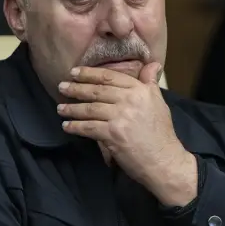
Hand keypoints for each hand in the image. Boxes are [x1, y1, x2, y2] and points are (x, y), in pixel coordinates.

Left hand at [57, 63, 197, 205]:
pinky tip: (67, 126)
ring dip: (72, 108)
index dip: (90, 73)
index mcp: (140, 90)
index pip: (110, 77)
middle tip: (61, 86)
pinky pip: (88, 128)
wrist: (164, 161)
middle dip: (76, 88)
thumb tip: (152, 64)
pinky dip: (75, 127)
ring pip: (90, 109)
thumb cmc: (161, 133)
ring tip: (60, 108)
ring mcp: (120, 117)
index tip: (75, 72)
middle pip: (97, 90)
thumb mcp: (159, 103)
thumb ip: (150, 83)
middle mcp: (129, 100)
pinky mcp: (113, 134)